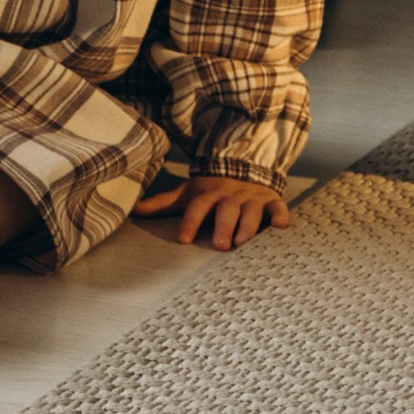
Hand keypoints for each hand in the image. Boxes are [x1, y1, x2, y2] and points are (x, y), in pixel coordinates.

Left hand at [136, 171, 291, 249]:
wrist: (245, 168)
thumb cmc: (212, 192)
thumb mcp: (188, 194)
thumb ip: (162, 204)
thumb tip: (133, 209)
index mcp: (208, 194)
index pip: (197, 207)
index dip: (190, 222)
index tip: (183, 240)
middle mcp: (230, 195)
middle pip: (225, 210)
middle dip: (222, 226)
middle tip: (219, 245)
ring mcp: (251, 198)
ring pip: (251, 210)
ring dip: (247, 225)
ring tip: (243, 241)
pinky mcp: (271, 202)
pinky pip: (277, 207)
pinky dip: (280, 215)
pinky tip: (281, 226)